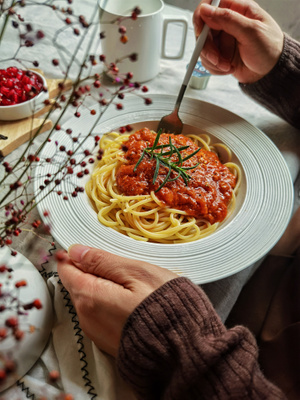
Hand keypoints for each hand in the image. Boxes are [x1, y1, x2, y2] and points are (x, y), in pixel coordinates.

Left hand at [57, 245, 176, 356]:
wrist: (182, 348)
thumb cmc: (164, 305)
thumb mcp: (136, 272)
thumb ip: (102, 261)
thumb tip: (75, 251)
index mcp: (90, 297)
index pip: (67, 271)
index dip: (74, 256)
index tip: (86, 248)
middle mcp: (86, 318)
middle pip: (78, 286)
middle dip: (91, 271)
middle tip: (119, 265)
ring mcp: (96, 334)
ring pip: (89, 301)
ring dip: (102, 288)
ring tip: (130, 283)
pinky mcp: (108, 343)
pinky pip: (100, 316)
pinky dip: (109, 304)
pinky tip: (131, 302)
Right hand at [193, 0, 283, 82]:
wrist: (271, 73)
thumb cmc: (270, 49)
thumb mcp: (251, 32)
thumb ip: (228, 19)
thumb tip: (206, 9)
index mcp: (237, 9)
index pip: (210, 6)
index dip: (202, 18)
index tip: (202, 34)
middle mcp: (228, 23)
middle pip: (203, 30)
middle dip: (207, 48)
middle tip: (217, 58)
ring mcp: (223, 39)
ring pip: (203, 47)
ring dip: (213, 61)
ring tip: (227, 66)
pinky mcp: (221, 54)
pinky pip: (208, 60)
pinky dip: (215, 68)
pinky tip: (228, 69)